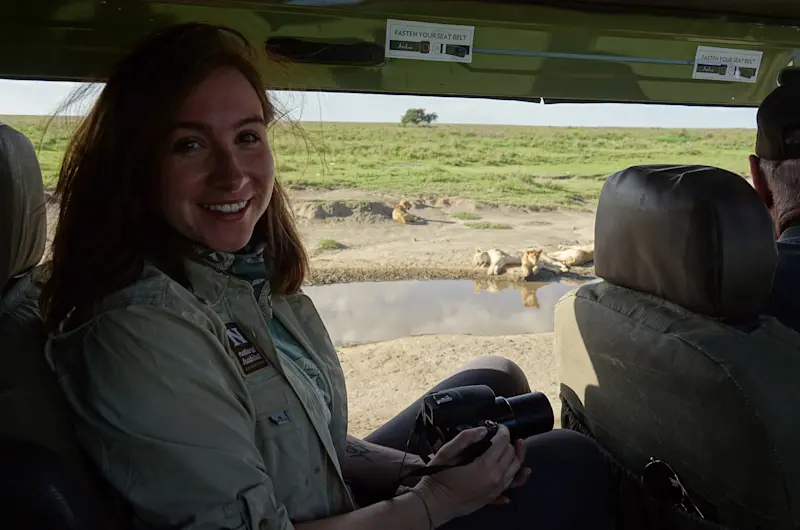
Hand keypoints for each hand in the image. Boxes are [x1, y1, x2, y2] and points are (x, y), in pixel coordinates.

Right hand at [412, 424, 527, 526]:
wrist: (435, 504)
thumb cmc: (439, 479)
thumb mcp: (446, 453)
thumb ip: (465, 438)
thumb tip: (482, 430)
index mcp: (485, 466)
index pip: (503, 442)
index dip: (502, 431)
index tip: (498, 426)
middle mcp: (496, 478)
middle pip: (511, 455)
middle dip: (509, 442)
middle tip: (502, 435)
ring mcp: (496, 489)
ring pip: (515, 469)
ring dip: (516, 456)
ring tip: (515, 446)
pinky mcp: (494, 496)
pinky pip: (512, 485)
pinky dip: (519, 477)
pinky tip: (523, 472)